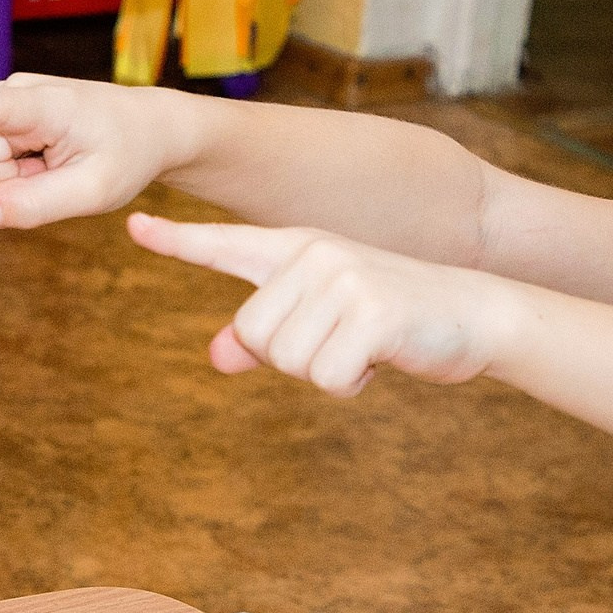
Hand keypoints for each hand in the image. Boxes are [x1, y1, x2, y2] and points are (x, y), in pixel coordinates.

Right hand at [0, 74, 183, 229]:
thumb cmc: (126, 157)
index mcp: (46, 106)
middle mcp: (12, 93)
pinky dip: (12, 173)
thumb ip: (38, 206)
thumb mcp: (96, 192)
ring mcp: (1, 102)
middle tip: (55, 174)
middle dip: (6, 185)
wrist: (145, 127)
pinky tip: (42, 160)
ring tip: (52, 164)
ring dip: (12, 179)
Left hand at [128, 213, 505, 395]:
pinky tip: (383, 358)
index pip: (227, 245)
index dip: (177, 242)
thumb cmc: (399, 321)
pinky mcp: (371, 310)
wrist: (478, 314)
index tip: (134, 228)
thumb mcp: (329, 323)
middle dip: (294, 358)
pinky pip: (327, 376)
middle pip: (255, 335)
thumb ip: (270, 336)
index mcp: (299, 249)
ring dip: (327, 371)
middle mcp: (315, 254)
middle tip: (342, 344)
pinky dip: (352, 383)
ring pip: (288, 360)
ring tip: (367, 346)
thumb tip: (217, 355)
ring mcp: (343, 278)